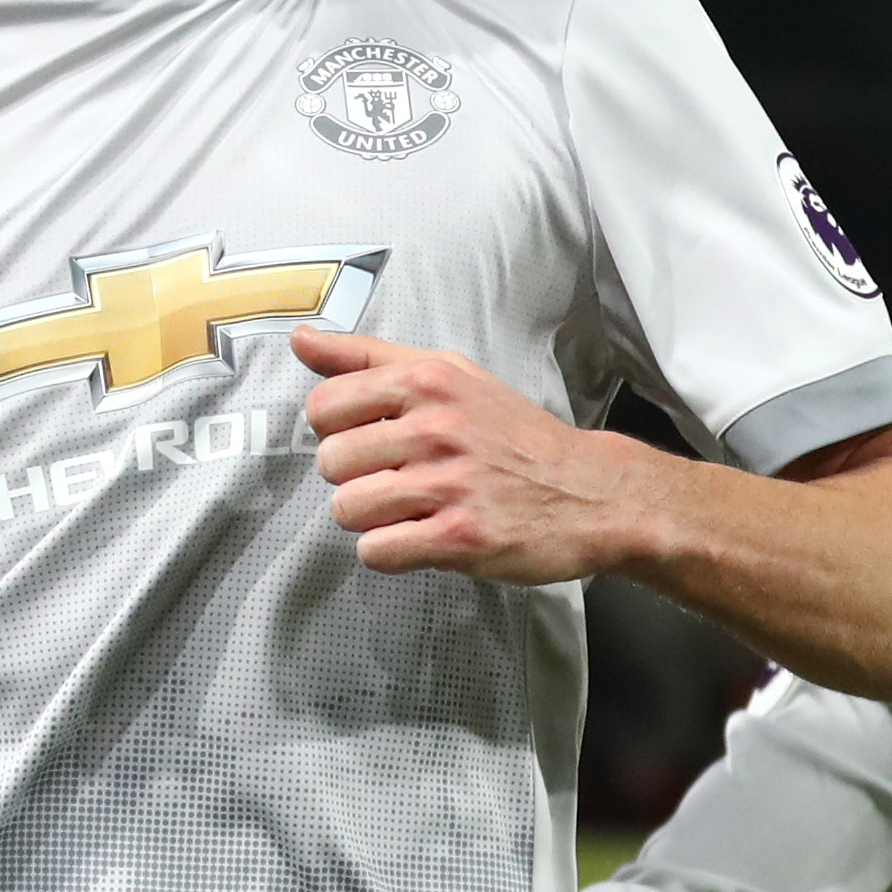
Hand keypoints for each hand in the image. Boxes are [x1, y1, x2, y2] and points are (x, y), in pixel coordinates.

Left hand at [297, 325, 648, 581]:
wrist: (590, 490)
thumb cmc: (512, 433)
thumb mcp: (449, 374)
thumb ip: (368, 357)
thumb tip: (300, 340)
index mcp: (428, 380)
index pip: (324, 406)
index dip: (339, 430)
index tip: (373, 438)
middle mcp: (436, 426)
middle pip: (330, 462)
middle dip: (355, 477)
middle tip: (400, 477)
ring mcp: (449, 484)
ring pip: (348, 509)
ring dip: (372, 518)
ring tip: (412, 509)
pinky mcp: (460, 538)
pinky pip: (377, 551)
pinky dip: (391, 551)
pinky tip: (424, 535)